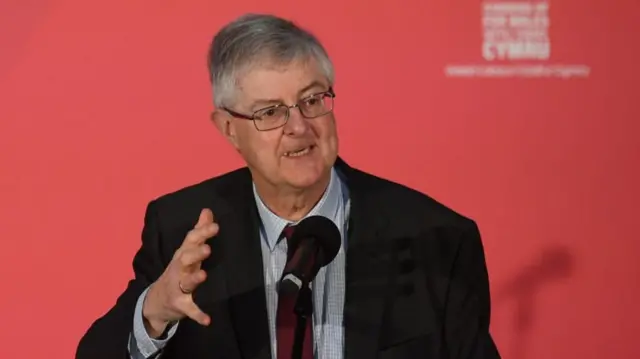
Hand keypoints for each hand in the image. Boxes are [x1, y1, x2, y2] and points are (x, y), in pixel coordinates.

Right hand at [142, 208, 216, 337]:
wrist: (156, 301)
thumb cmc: (178, 271)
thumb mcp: (187, 251)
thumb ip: (198, 231)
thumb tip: (207, 210)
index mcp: (182, 255)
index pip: (190, 240)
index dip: (202, 233)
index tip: (215, 226)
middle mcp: (178, 269)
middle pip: (185, 259)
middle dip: (195, 254)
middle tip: (207, 249)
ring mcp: (178, 287)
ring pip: (186, 282)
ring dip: (194, 279)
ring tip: (203, 276)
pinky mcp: (180, 304)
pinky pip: (190, 309)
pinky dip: (198, 315)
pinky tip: (207, 320)